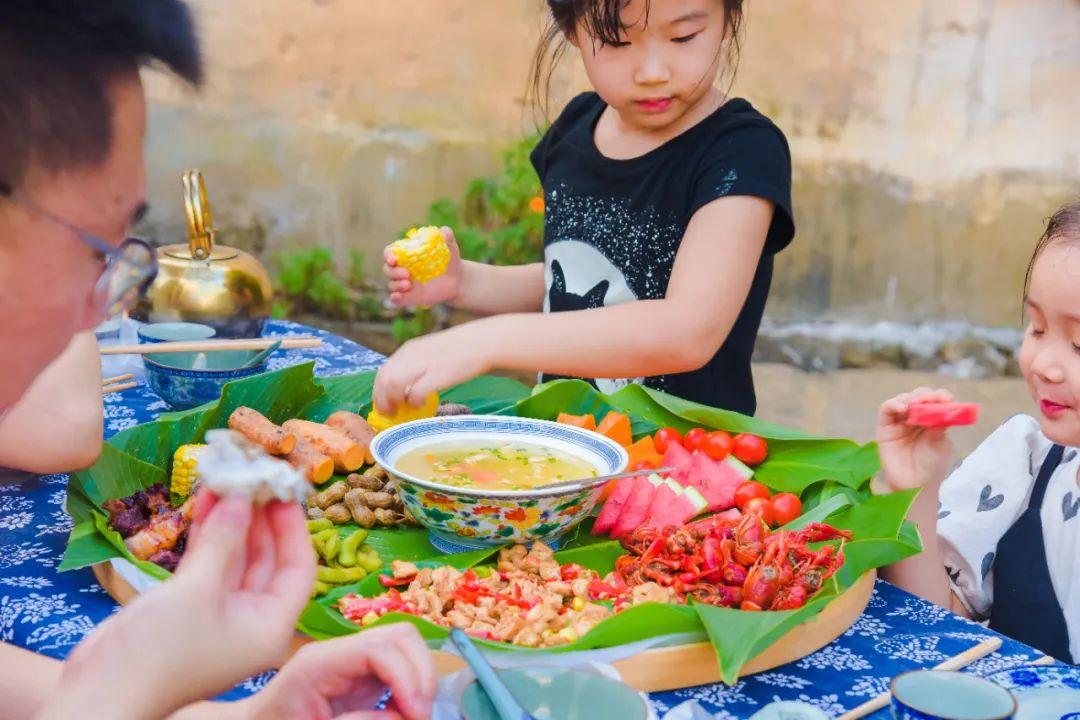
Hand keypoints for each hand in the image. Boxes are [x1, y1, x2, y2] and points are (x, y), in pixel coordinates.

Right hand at [51, 491, 314, 718]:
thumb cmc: (157, 652)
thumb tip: (240, 496)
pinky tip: (204, 501)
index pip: (298, 568)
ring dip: (230, 520)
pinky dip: (207, 535)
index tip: (282, 491)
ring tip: (225, 478)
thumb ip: (222, 541)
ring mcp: (219, 614)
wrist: (98, 695)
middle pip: (267, 558)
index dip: (293, 527)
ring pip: (235, 557)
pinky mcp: (189, 608)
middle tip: (253, 476)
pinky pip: (208, 564)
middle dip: (258, 517)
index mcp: (270, 626)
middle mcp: (251, 620)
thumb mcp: (196, 590)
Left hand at [243, 625, 436, 719]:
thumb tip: (400, 716)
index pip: (379, 648)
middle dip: (421, 673)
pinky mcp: (359, 674)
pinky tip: (404, 711)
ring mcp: (351, 660)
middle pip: (400, 636)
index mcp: (318, 664)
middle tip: (419, 715)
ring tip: (414, 714)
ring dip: (420, 678)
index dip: (408, 677)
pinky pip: (398, 666)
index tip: (416, 714)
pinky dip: (411, 686)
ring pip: (405, 646)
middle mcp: (338, 652)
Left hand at [373, 320, 495, 414]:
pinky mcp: (436, 375)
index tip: (383, 403)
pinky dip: (413, 402)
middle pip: (384, 379)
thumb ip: (415, 365)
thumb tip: (405, 387)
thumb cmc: (458, 349)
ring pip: (393, 385)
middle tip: (388, 412)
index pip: (383, 371)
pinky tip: (420, 405)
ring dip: (393, 402)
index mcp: (408, 350)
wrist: (480, 342)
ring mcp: (422, 364)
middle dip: (382, 399)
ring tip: (400, 411)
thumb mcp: (429, 352)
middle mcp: (411, 356)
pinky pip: (415, 393)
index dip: (379, 390)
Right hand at [384, 226, 462, 307]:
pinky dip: (394, 299)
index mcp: (406, 254)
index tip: (393, 258)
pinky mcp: (409, 297)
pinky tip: (398, 297)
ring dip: (396, 285)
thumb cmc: (448, 259)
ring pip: (391, 285)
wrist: (457, 280)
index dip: (388, 255)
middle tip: (407, 273)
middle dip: (393, 272)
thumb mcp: (449, 246)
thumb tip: (443, 231)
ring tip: (408, 284)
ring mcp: (404, 284)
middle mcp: (402, 269)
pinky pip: (397, 299)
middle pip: (387, 269)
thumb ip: (446, 236)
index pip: (390, 252)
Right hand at [876, 387, 954, 490]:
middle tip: (932, 400)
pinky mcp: (884, 426)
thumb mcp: (940, 444)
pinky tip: (903, 408)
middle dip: (925, 396)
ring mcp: (899, 421)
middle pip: (917, 397)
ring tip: (918, 404)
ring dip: (910, 398)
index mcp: (931, 419)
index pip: (934, 401)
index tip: (947, 398)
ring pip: (902, 400)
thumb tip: (944, 408)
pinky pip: (886, 409)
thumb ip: (939, 426)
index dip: (939, 396)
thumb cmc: (930, 465)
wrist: (915, 484)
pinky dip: (894, 404)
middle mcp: (914, 417)